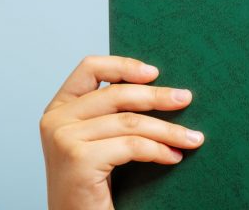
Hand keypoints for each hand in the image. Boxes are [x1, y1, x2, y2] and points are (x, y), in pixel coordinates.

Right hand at [39, 56, 204, 209]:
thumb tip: (165, 88)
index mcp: (60, 108)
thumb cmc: (95, 183)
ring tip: (192, 139)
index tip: (155, 73)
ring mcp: (64, 138)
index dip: (125, 65)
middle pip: (118, 93)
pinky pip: (132, 145)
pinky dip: (159, 150)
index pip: (90, 67)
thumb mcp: (101, 138)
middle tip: (186, 99)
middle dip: (159, 96)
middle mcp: (56, 120)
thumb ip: (114, 111)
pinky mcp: (78, 159)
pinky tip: (174, 157)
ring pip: (131, 122)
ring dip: (169, 130)